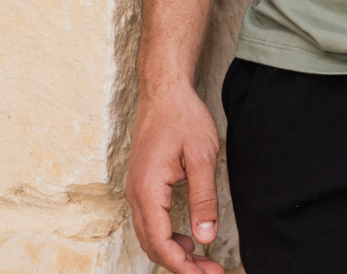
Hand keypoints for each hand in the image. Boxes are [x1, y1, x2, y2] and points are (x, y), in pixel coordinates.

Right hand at [126, 85, 225, 273]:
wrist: (164, 90)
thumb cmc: (183, 117)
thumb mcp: (201, 156)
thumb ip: (203, 199)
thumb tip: (205, 238)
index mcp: (148, 190)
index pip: (161, 243)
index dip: (183, 267)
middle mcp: (136, 193)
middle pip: (153, 245)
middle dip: (181, 265)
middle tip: (211, 273)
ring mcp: (136, 189)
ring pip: (150, 235)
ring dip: (174, 253)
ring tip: (203, 262)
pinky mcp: (143, 184)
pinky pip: (150, 221)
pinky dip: (168, 236)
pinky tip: (188, 239)